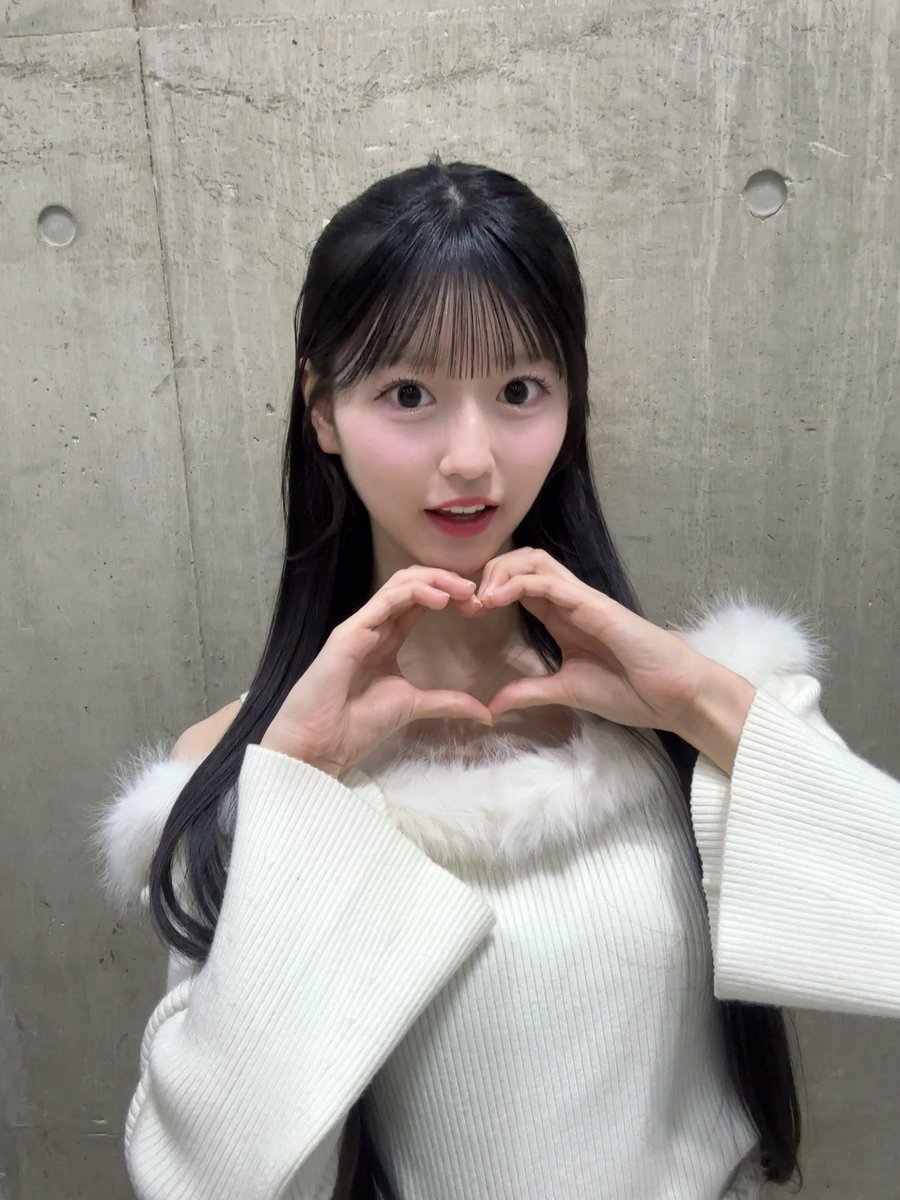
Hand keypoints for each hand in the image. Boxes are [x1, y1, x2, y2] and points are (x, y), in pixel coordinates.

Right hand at [261, 566, 493, 777]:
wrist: (321, 744)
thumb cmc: (357, 725)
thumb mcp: (414, 706)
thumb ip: (447, 702)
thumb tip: (485, 713)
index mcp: (387, 638)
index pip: (420, 601)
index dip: (451, 596)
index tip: (479, 607)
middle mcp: (375, 626)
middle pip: (412, 583)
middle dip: (447, 581)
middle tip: (476, 594)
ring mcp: (361, 626)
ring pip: (400, 584)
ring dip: (436, 581)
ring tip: (464, 591)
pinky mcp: (350, 632)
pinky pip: (385, 600)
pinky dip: (415, 592)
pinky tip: (441, 599)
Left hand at [475, 547, 711, 735]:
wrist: (671, 697)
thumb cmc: (629, 690)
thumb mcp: (565, 692)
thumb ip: (529, 692)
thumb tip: (493, 706)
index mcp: (561, 617)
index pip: (518, 585)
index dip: (488, 590)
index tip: (466, 613)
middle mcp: (569, 601)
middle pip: (522, 562)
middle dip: (489, 572)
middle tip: (467, 601)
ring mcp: (581, 600)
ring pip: (534, 561)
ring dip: (500, 572)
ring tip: (480, 598)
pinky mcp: (593, 606)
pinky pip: (550, 581)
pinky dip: (518, 583)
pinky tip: (495, 600)